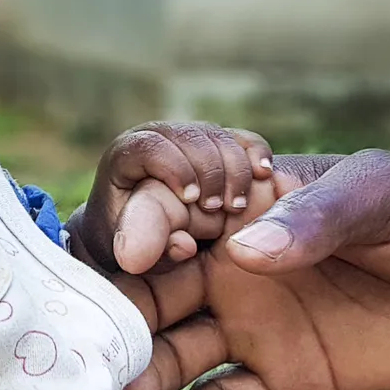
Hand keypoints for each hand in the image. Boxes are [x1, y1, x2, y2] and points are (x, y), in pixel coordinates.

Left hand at [67, 122, 273, 274]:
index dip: (173, 167)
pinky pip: (242, 139)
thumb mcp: (138, 253)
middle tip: (218, 207)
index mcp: (125, 158)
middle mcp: (156, 139)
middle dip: (209, 169)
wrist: (142, 232)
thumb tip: (183, 245)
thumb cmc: (132, 244)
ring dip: (234, 168)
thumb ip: (156, 251)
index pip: (148, 146)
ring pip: (217, 136)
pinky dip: (255, 153)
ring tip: (235, 206)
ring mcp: (188, 139)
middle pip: (188, 136)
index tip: (191, 198)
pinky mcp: (218, 145)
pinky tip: (263, 175)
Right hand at [117, 151, 389, 389]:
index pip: (164, 206)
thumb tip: (245, 250)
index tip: (144, 251)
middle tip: (102, 342)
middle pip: (147, 283)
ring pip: (173, 347)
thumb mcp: (386, 195)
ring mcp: (252, 322)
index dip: (141, 223)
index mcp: (243, 203)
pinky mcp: (283, 378)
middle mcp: (229, 263)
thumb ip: (317, 218)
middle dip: (118, 309)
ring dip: (145, 370)